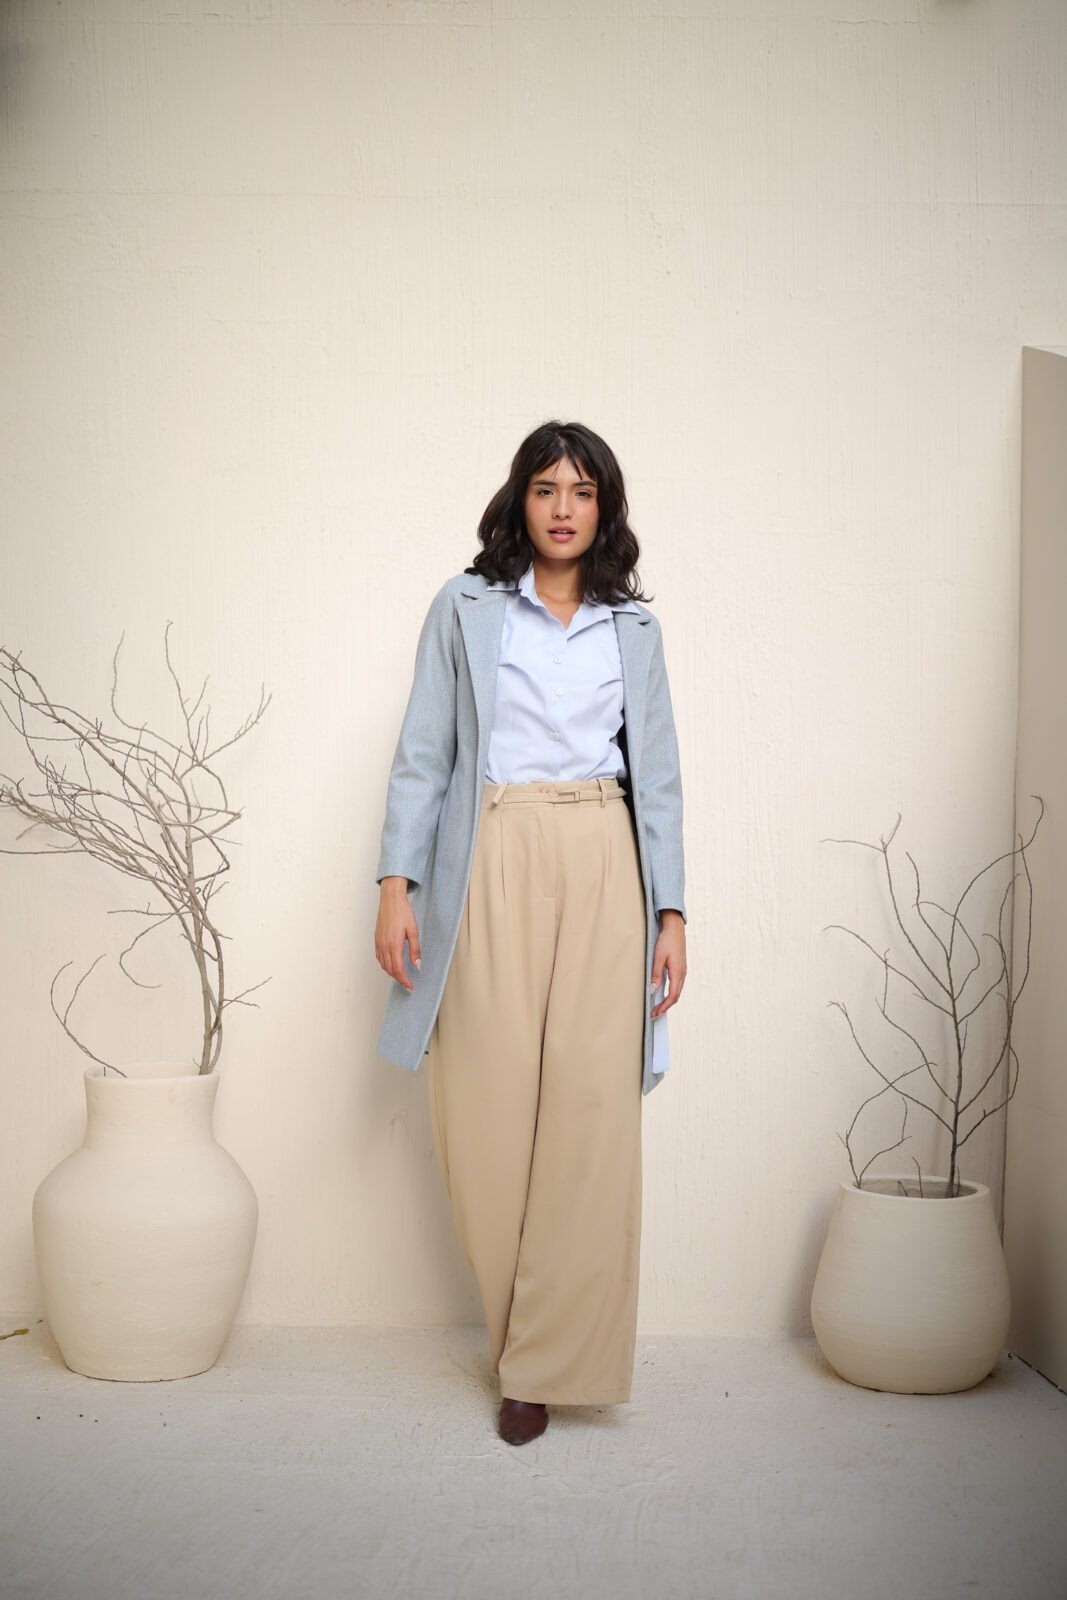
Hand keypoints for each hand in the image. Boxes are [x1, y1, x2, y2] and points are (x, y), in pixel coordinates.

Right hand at [375, 877, 421, 991]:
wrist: (391, 900)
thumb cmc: (403, 912)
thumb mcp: (413, 931)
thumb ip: (415, 950)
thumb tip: (417, 965)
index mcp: (394, 945)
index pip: (398, 969)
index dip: (404, 980)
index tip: (410, 986)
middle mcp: (384, 946)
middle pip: (390, 970)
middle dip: (399, 979)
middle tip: (407, 984)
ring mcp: (379, 943)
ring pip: (383, 965)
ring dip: (391, 972)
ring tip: (401, 975)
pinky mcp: (376, 939)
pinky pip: (379, 957)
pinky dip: (385, 964)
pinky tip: (391, 963)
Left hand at [651, 909, 685, 1018]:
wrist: (675, 929)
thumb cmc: (666, 941)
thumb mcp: (658, 957)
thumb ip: (656, 974)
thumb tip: (653, 990)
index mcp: (678, 972)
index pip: (672, 996)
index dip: (664, 1006)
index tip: (655, 1012)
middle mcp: (682, 974)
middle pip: (675, 996)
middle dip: (665, 1006)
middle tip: (654, 1013)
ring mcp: (682, 971)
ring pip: (677, 991)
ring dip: (668, 1000)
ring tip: (657, 1006)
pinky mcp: (680, 968)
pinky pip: (677, 985)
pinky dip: (670, 993)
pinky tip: (663, 994)